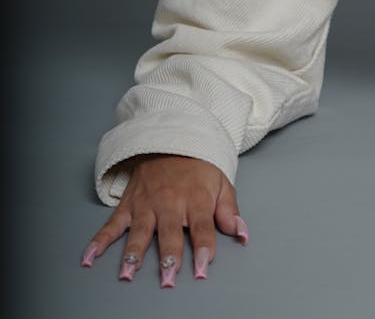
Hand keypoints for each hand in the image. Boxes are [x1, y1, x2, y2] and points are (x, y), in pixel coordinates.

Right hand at [80, 154, 247, 286]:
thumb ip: (229, 211)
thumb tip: (242, 234)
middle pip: (169, 232)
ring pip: (140, 230)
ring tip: (128, 274)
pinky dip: (99, 242)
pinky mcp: (129, 204)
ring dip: (133, 253)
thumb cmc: (199, 167)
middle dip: (168, 256)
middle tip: (167, 278)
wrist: (172, 139)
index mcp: (196, 198)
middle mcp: (170, 202)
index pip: (202, 227)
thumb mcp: (221, 183)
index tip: (204, 268)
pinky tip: (89, 258)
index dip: (204, 248)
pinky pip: (112, 225)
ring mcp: (147, 204)